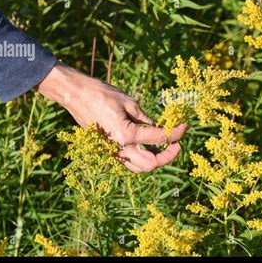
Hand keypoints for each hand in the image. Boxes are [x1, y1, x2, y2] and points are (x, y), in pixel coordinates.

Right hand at [37, 62, 187, 172]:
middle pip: (151, 163)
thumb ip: (146, 119)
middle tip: (177, 143)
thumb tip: (161, 128)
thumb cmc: (101, 94)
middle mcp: (119, 148)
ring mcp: (112, 153)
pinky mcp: (108, 151)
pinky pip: (129, 162)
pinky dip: (142, 158)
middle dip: (168, 155)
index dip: (176, 133)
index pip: (159, 138)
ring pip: (139, 168)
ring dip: (155, 161)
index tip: (185, 126)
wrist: (76, 96)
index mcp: (126, 134)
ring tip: (165, 147)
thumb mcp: (129, 102)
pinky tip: (150, 146)